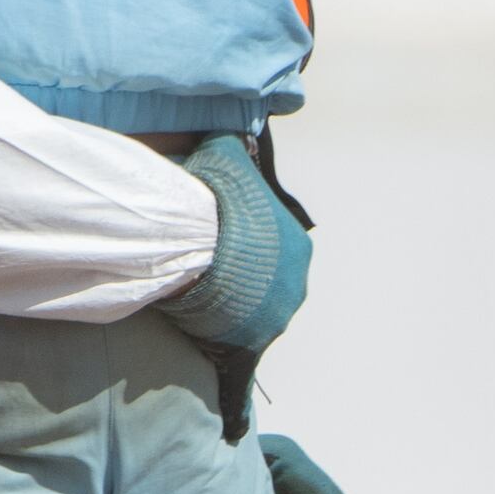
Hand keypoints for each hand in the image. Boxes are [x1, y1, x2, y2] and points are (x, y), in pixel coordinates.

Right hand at [153, 137, 311, 362]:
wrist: (196, 238)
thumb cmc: (215, 197)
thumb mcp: (228, 154)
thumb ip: (235, 149)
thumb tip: (233, 137)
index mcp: (298, 246)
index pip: (271, 250)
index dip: (243, 248)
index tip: (220, 247)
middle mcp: (297, 283)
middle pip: (266, 285)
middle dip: (242, 282)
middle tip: (209, 275)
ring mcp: (279, 315)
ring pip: (254, 314)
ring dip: (233, 311)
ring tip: (203, 301)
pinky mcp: (255, 340)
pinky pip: (242, 349)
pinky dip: (230, 347)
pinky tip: (217, 356)